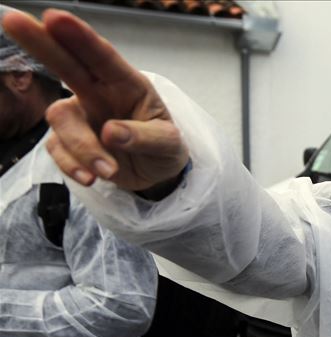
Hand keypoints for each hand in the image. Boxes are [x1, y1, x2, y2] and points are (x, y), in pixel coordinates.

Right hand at [2, 9, 187, 191]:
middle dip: (40, 43)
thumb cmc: (164, 147)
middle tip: (13, 20)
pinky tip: (92, 178)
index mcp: (127, 84)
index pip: (102, 57)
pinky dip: (73, 166)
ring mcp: (81, 116)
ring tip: (109, 171)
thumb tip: (110, 133)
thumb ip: (144, 137)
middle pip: (64, 64)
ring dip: (82, 147)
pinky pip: (58, 149)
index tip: (56, 18)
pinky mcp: (69, 143)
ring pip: (60, 118)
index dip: (79, 37)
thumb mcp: (168, 144)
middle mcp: (98, 93)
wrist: (157, 175)